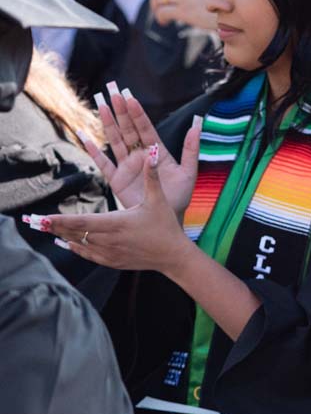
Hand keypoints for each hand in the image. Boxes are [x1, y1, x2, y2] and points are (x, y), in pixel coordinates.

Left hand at [30, 146, 195, 273]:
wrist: (172, 255)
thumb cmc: (165, 225)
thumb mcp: (158, 199)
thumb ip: (152, 175)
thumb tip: (151, 152)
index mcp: (118, 223)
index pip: (82, 222)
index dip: (61, 220)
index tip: (44, 217)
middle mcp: (110, 240)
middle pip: (75, 233)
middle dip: (54, 226)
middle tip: (34, 222)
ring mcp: (110, 253)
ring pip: (79, 244)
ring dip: (62, 236)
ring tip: (47, 229)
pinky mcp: (112, 261)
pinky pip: (87, 255)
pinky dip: (74, 248)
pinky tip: (65, 242)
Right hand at [82, 82, 200, 213]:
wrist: (166, 218)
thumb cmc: (179, 196)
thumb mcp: (189, 171)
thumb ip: (191, 148)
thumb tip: (197, 123)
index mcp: (156, 152)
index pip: (145, 128)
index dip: (138, 113)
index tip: (131, 97)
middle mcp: (140, 155)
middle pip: (128, 129)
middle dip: (121, 111)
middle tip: (113, 91)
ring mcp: (127, 166)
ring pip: (115, 141)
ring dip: (108, 124)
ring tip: (101, 105)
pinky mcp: (116, 180)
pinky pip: (103, 162)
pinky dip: (93, 150)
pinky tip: (85, 136)